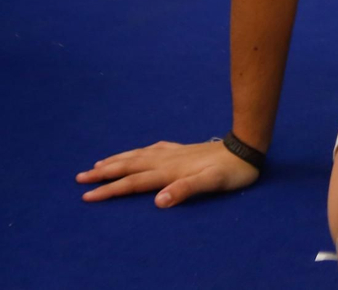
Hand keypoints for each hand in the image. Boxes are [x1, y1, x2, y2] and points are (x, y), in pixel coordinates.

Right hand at [77, 138, 259, 206]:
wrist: (247, 148)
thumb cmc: (231, 171)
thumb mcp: (211, 183)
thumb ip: (185, 190)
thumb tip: (158, 200)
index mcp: (169, 170)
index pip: (133, 182)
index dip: (110, 189)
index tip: (86, 196)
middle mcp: (166, 159)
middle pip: (129, 165)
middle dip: (104, 172)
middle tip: (79, 177)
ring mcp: (174, 152)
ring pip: (138, 155)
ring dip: (117, 160)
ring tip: (98, 163)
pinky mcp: (183, 149)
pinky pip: (153, 149)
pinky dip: (139, 151)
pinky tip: (139, 151)